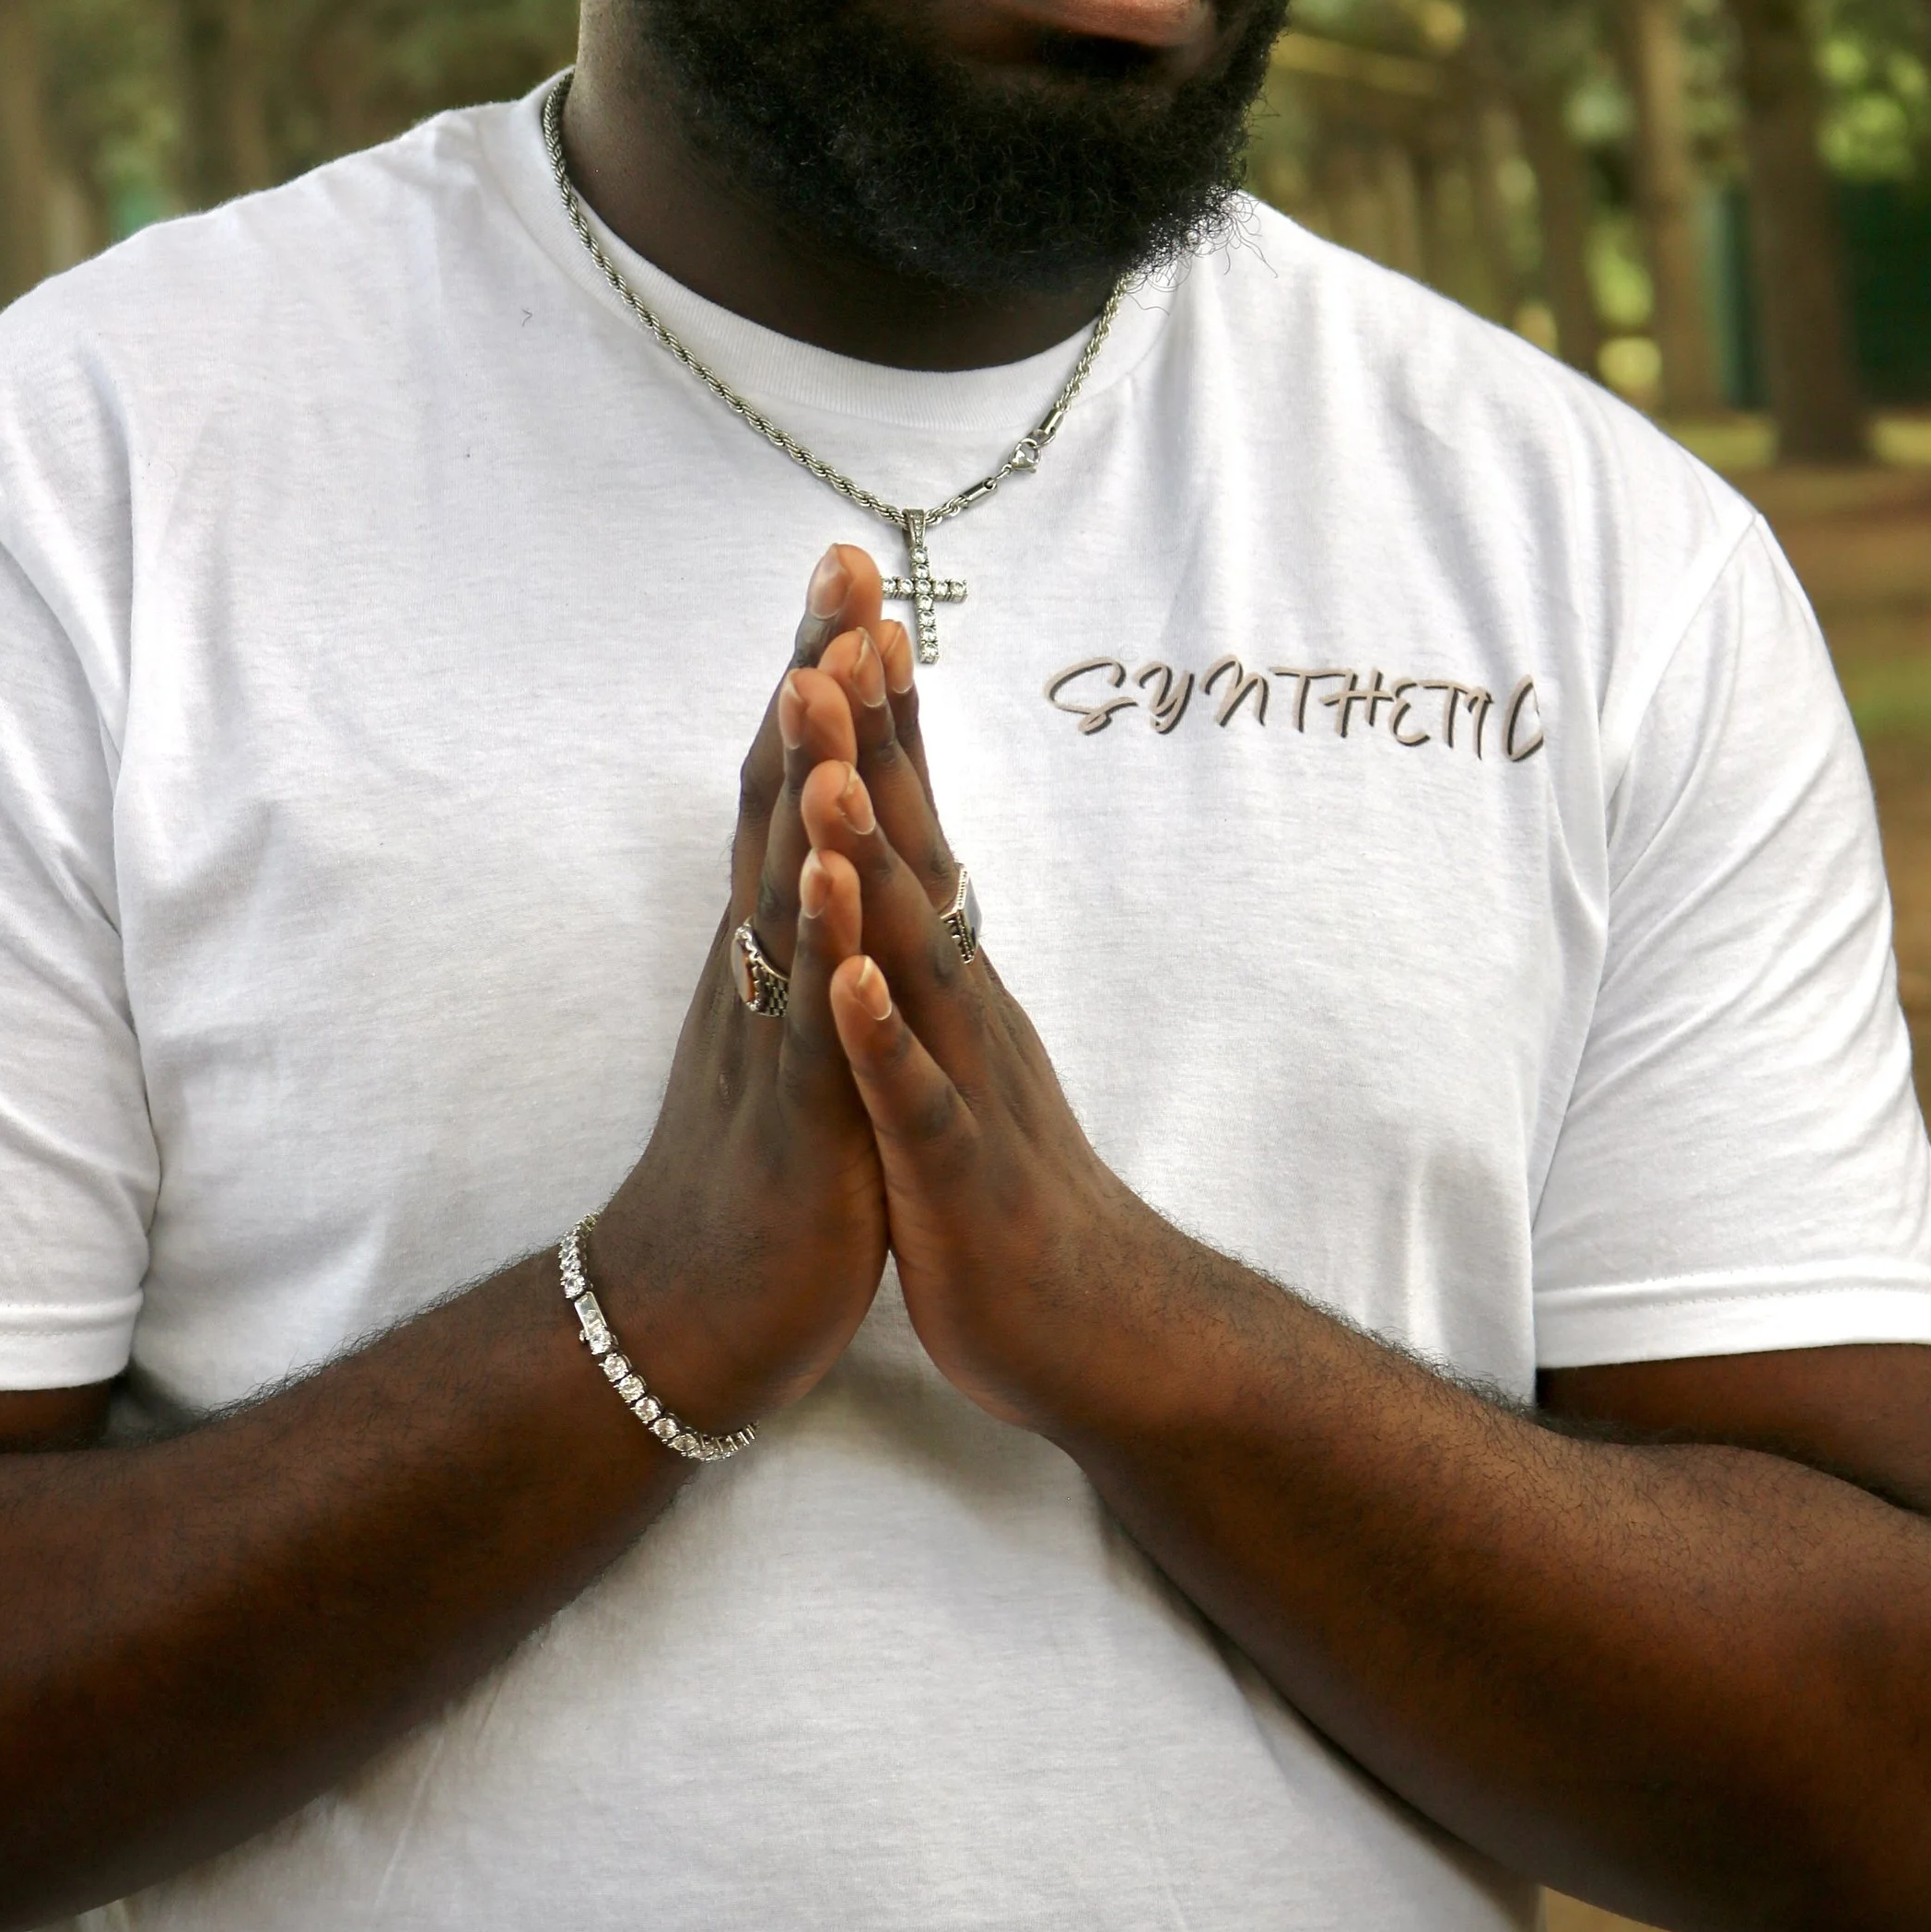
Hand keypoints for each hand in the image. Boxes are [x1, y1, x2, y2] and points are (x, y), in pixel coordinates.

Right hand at [584, 545, 938, 1433]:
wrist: (690, 1311)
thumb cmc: (756, 1162)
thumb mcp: (783, 1015)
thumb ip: (794, 921)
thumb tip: (810, 833)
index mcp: (771, 934)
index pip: (794, 774)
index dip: (823, 671)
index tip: (853, 569)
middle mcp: (759, 957)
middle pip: (779, 790)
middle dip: (813, 675)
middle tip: (841, 564)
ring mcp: (770, 1026)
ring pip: (786, 880)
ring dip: (804, 776)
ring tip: (823, 674)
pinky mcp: (795, 1111)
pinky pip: (809, 1013)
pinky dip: (818, 940)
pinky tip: (829, 870)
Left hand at [796, 664, 1173, 1433]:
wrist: (1097, 1332)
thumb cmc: (1006, 1184)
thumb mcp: (955, 1039)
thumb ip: (931, 943)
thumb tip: (910, 845)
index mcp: (950, 969)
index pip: (915, 811)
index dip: (884, 710)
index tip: (856, 599)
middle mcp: (964, 999)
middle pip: (918, 844)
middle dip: (877, 734)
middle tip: (847, 620)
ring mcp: (966, 1080)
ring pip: (914, 955)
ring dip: (872, 861)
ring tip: (833, 767)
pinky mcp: (954, 1174)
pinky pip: (914, 1098)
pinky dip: (882, 1037)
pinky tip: (851, 981)